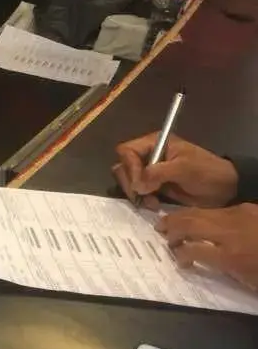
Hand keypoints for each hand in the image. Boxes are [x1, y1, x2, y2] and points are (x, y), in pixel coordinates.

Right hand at [113, 133, 238, 209]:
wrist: (225, 188)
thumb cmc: (207, 172)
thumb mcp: (184, 168)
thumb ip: (158, 173)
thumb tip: (137, 186)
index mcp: (155, 143)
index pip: (127, 151)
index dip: (129, 166)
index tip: (140, 183)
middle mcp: (149, 155)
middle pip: (123, 166)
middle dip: (130, 182)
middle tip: (142, 195)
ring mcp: (150, 171)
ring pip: (128, 180)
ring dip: (135, 193)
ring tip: (150, 202)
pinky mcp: (154, 186)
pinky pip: (138, 192)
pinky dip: (142, 200)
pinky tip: (154, 205)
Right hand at [156, 204, 257, 291]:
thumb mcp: (247, 279)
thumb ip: (223, 268)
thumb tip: (204, 260)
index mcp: (229, 257)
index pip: (191, 250)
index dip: (180, 254)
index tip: (179, 260)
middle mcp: (228, 233)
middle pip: (191, 226)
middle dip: (172, 229)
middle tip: (160, 231)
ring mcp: (237, 217)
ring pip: (201, 213)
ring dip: (183, 218)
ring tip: (170, 221)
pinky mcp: (246, 208)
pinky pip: (218, 210)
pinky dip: (204, 214)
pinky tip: (200, 218)